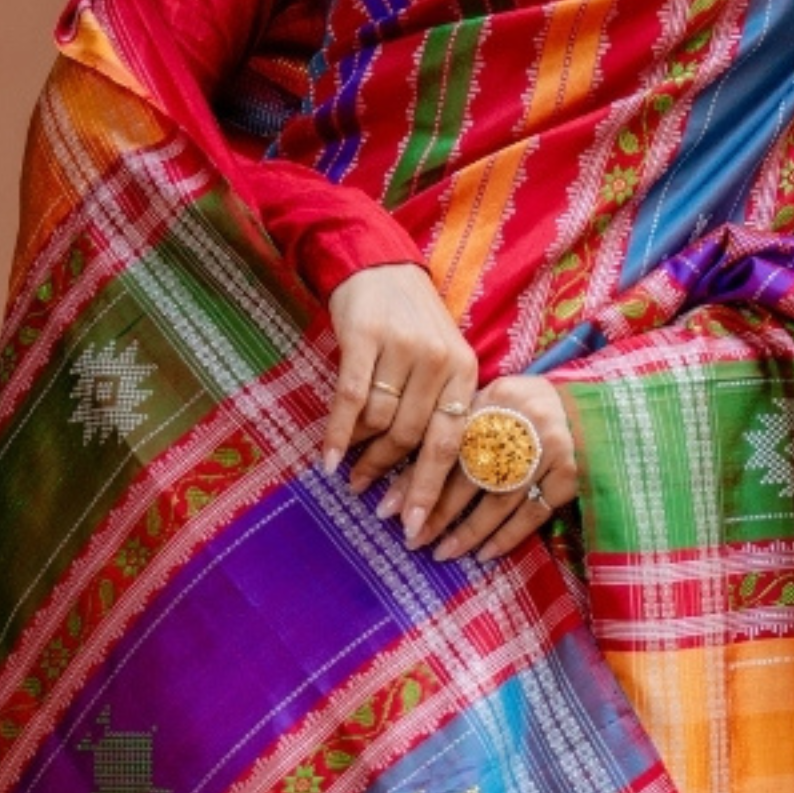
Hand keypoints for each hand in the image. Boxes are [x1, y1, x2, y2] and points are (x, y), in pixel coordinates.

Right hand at [323, 266, 479, 536]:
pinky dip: (338, 434)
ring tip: (350, 471)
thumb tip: (418, 479)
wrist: (379, 266)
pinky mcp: (364, 337)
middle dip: (390, 476)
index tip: (415, 526)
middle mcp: (439, 361)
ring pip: (380, 422)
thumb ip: (436, 410)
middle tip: (370, 500)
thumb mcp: (439, 362)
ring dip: (362, 453)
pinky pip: (350, 400)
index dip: (431, 489)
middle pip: (412, 438)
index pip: (452, 443)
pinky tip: (329, 459)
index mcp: (464, 372)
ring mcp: (402, 348)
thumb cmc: (411, 324)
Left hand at [418, 373, 578, 562]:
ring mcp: (548, 452)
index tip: (388, 511)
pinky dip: (505, 537)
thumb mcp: (493, 401)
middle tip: (412, 539)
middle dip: (436, 512)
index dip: (416, 480)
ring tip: (442, 552)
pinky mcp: (569, 476)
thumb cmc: (528, 408)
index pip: (447, 447)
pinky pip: (531, 515)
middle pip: (469, 476)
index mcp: (494, 400)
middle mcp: (521, 423)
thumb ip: (459, 427)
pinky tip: (483, 553)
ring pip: (498, 501)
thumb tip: (407, 473)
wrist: (589, 410)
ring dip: (467, 532)